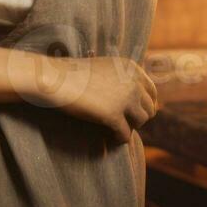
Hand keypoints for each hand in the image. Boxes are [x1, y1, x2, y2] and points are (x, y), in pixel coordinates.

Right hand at [40, 55, 159, 143]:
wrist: (54, 79)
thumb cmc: (74, 74)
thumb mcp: (105, 68)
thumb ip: (122, 79)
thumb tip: (137, 100)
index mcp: (132, 68)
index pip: (152, 92)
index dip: (145, 105)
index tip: (136, 114)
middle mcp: (133, 82)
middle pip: (149, 108)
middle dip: (137, 117)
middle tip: (124, 123)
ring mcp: (124, 98)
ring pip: (141, 122)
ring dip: (130, 127)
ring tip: (116, 129)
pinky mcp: (113, 115)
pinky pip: (125, 135)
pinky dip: (118, 139)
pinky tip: (110, 137)